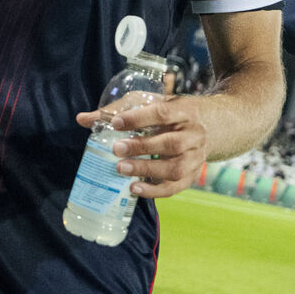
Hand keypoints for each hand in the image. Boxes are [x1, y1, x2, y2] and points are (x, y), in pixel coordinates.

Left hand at [74, 95, 208, 198]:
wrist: (211, 127)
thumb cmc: (171, 113)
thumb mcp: (151, 103)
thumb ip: (118, 110)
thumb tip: (83, 119)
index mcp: (184, 110)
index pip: (163, 113)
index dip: (139, 118)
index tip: (116, 123)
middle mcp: (194, 134)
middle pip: (171, 143)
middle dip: (142, 147)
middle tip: (116, 149)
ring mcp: (196, 157)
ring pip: (175, 167)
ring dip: (147, 169)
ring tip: (121, 169)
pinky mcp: (192, 175)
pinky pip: (175, 187)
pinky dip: (155, 190)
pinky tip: (135, 189)